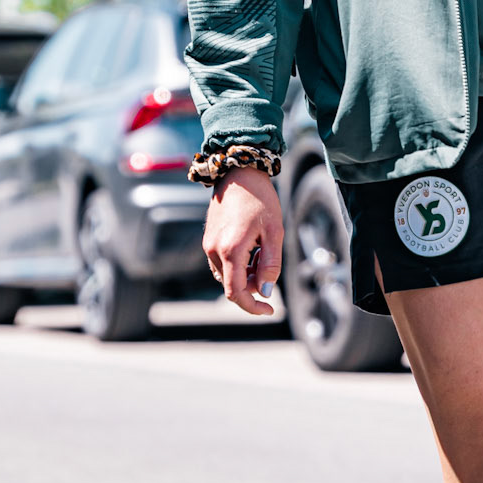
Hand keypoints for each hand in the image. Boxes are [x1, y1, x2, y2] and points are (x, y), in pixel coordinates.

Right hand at [202, 167, 281, 315]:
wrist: (238, 173)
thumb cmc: (260, 199)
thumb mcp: (274, 232)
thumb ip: (270, 264)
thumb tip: (264, 292)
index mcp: (231, 250)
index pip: (236, 293)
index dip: (252, 307)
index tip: (269, 310)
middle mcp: (213, 250)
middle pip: (231, 286)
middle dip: (252, 288)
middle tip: (269, 271)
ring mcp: (208, 245)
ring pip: (226, 276)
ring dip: (245, 276)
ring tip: (262, 254)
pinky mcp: (208, 239)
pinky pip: (221, 264)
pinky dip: (237, 267)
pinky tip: (252, 251)